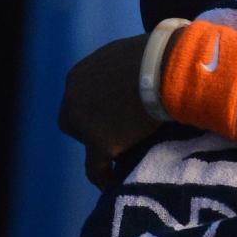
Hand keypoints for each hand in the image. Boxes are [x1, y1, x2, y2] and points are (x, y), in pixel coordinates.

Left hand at [58, 34, 162, 188]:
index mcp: (77, 75)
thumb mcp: (124, 55)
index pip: (77, 97)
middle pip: (72, 120)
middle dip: (91, 126)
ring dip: (99, 145)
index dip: (93, 106)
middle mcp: (72, 98)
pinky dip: (102, 175)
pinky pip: (95, 167)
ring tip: (118, 154)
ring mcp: (84, 122)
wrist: (163, 67)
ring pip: (85, 142)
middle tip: (117, 129)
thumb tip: (128, 75)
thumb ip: (114, 70)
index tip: (111, 111)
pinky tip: (113, 181)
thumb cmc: (153, 54)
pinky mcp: (99, 143)